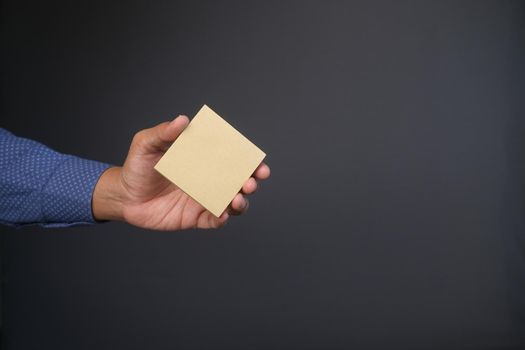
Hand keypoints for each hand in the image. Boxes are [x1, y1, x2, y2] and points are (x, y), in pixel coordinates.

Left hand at [92, 115, 269, 229]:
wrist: (124, 196)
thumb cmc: (137, 167)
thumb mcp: (146, 144)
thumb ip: (164, 132)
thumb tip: (183, 119)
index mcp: (203, 160)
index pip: (231, 159)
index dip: (249, 161)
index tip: (257, 162)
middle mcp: (209, 179)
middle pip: (239, 182)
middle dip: (251, 182)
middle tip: (251, 182)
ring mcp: (203, 199)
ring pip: (232, 203)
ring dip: (240, 202)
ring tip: (236, 200)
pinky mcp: (195, 218)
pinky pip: (214, 221)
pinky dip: (222, 219)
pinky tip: (222, 215)